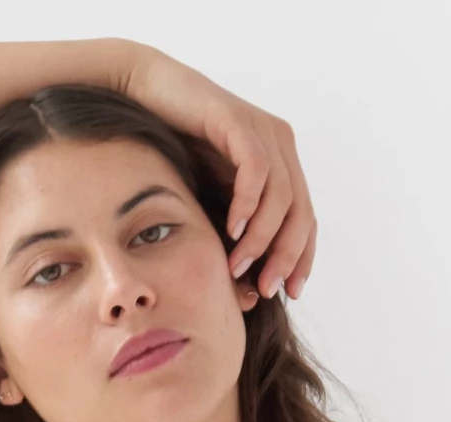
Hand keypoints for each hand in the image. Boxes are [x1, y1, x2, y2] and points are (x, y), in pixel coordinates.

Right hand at [116, 43, 317, 301]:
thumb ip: (231, 235)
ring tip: (238, 267)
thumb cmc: (173, 153)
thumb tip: (249, 290)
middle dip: (286, 256)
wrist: (143, 98)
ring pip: (281, 196)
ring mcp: (262, 130)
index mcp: (281, 165)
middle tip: (267, 289)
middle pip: (302, 212)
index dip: (302, 258)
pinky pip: (255, 169)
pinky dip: (248, 204)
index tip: (290, 293)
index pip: (306, 220)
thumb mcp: (210, 201)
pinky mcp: (238, 121)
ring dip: (261, 238)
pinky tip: (232, 229)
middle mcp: (280, 146)